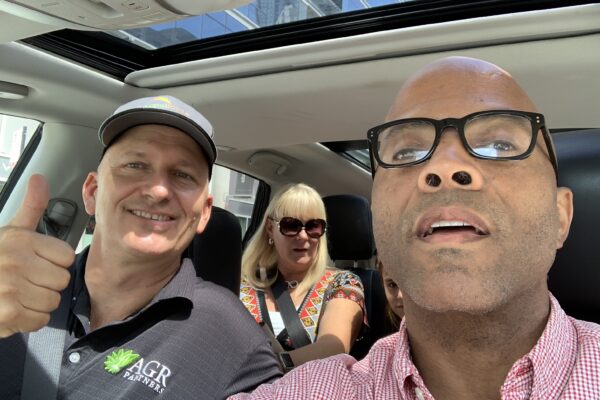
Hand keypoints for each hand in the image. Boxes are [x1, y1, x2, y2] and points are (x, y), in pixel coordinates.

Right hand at [0, 174, 74, 337]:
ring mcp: (11, 288)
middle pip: (62, 280)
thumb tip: (39, 178)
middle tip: (26, 281)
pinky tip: (14, 310)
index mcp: (21, 240)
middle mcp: (15, 261)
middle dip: (47, 284)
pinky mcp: (9, 313)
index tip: (37, 263)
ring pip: (53, 301)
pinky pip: (40, 319)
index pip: (66, 256)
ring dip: (38, 303)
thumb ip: (31, 208)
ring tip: (19, 295)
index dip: (54, 263)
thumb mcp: (10, 231)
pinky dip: (29, 320)